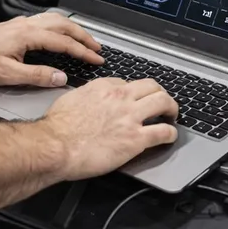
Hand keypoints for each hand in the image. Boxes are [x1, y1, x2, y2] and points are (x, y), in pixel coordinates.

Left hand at [0, 13, 103, 87]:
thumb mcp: (8, 75)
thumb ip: (37, 76)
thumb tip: (60, 77)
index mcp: (28, 35)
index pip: (64, 42)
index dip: (83, 52)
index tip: (96, 60)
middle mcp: (27, 25)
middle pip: (64, 25)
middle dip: (84, 37)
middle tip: (98, 49)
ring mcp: (23, 23)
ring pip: (56, 20)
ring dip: (74, 29)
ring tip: (85, 40)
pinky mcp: (18, 25)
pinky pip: (47, 20)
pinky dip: (61, 26)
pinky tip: (62, 32)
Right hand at [42, 78, 178, 179]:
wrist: (55, 145)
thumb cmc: (57, 127)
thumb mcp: (71, 99)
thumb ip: (87, 96)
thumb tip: (90, 101)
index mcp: (104, 87)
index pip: (128, 83)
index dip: (134, 93)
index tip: (135, 100)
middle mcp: (121, 97)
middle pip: (152, 86)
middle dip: (160, 93)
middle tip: (162, 103)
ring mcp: (130, 117)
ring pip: (164, 102)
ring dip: (172, 109)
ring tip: (172, 116)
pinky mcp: (136, 139)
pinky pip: (163, 132)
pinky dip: (171, 134)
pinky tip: (170, 137)